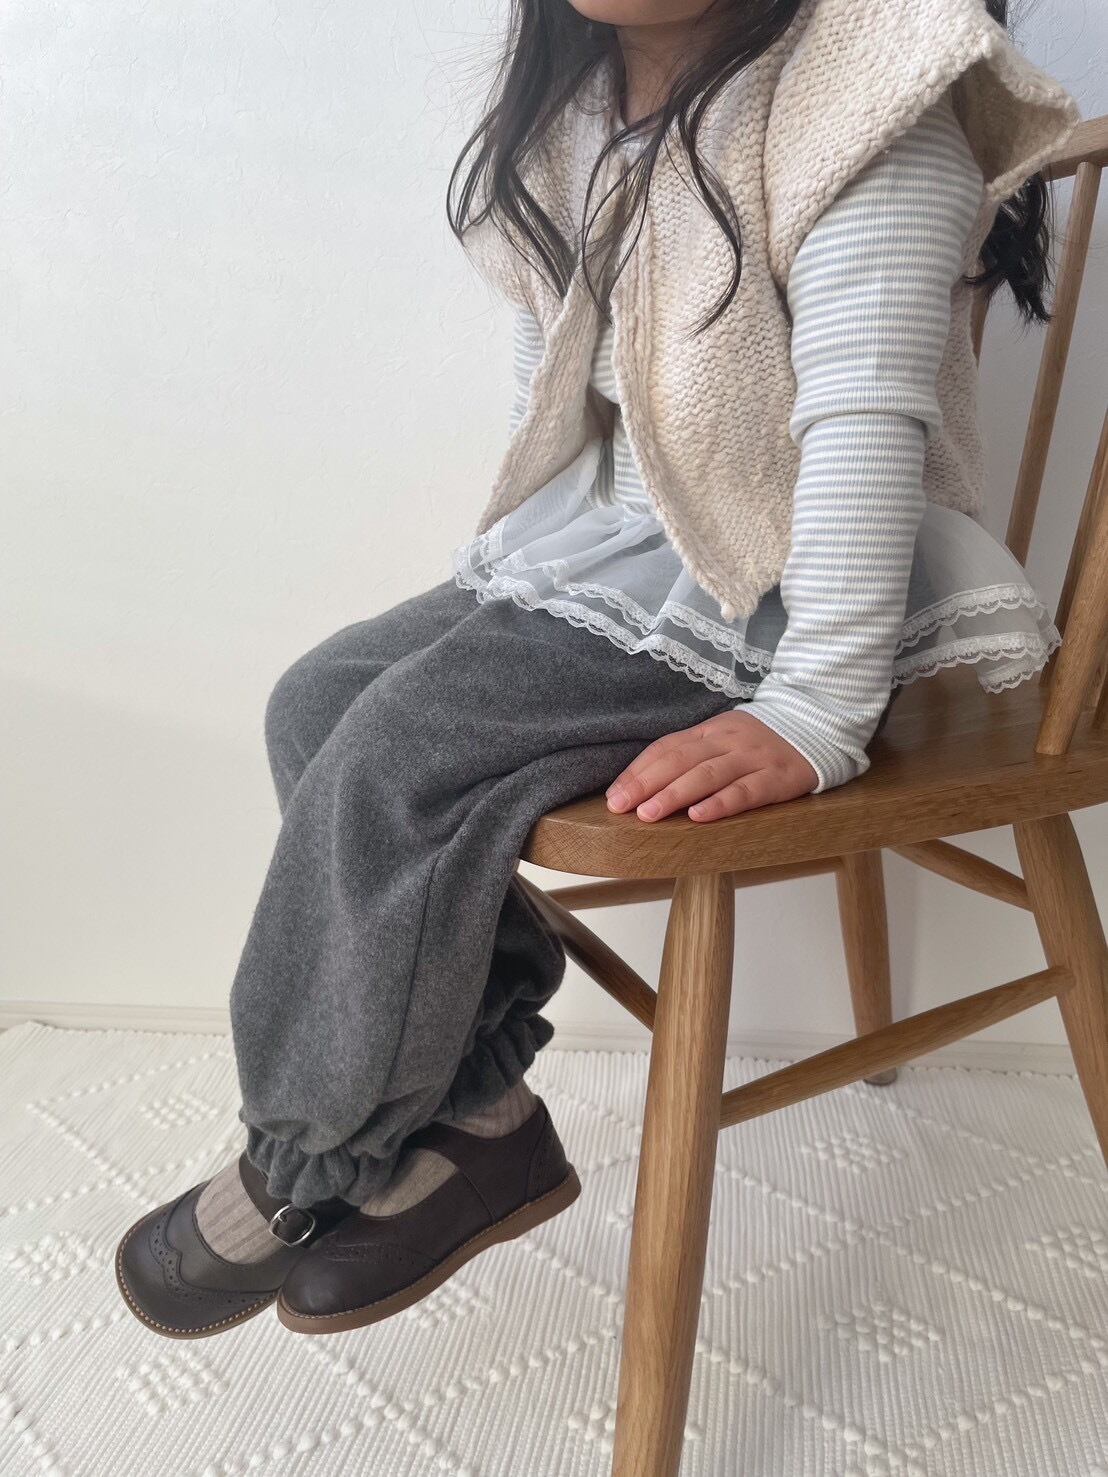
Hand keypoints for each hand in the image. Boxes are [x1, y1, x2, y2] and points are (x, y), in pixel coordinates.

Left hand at [605, 710, 818, 822]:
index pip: (666, 747)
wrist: (819, 724)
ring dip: (675, 794)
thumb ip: (692, 756)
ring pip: (708, 774)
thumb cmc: (761, 742)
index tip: (614, 796)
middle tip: (620, 807)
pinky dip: (721, 804)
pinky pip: (746, 791)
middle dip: (646, 784)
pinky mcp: (778, 778)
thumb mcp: (724, 738)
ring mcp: (753, 757)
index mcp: (710, 730)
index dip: (638, 771)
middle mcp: (728, 740)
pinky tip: (698, 817)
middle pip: (680, 760)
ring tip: (649, 814)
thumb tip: (645, 785)